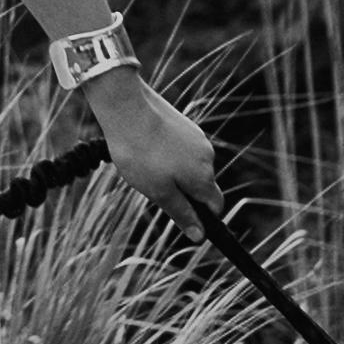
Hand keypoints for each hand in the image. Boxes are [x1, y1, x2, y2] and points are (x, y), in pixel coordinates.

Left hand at [84, 71, 219, 213]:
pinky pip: (183, 149)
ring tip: (146, 164)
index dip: (203, 217)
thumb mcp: (158, 192)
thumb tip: (200, 236)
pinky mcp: (186, 124)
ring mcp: (198, 138)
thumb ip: (182, 213)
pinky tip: (148, 149)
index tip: (182, 218)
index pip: (216, 206)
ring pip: (192, 166)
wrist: (127, 107)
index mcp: (204, 178)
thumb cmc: (140, 154)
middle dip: (184, 192)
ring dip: (175, 172)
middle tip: (152, 187)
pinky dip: (170, 154)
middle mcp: (208, 157)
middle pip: (203, 186)